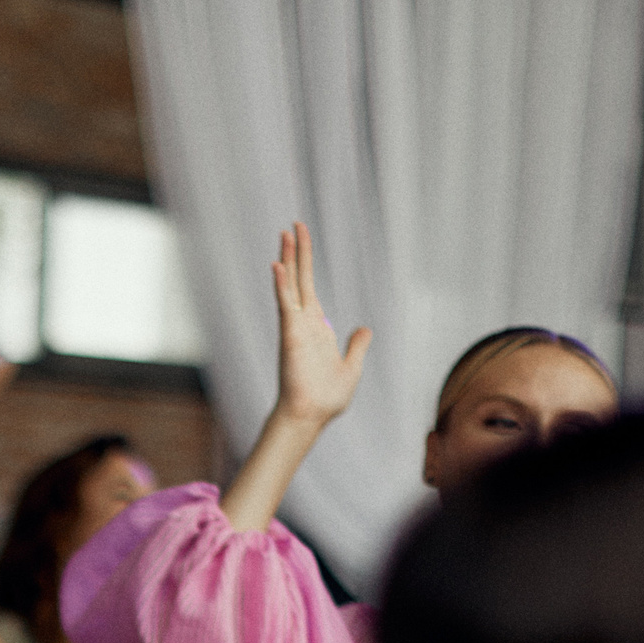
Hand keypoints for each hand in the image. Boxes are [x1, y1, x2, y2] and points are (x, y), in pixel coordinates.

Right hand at [269, 222, 371, 429]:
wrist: (312, 416)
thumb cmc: (327, 398)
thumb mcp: (352, 367)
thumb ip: (357, 346)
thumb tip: (365, 329)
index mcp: (316, 327)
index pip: (309, 288)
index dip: (305, 264)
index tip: (302, 242)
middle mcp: (303, 322)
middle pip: (299, 279)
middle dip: (297, 252)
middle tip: (293, 226)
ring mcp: (295, 327)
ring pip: (291, 286)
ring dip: (288, 260)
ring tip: (286, 234)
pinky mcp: (291, 335)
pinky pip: (285, 305)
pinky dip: (281, 285)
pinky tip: (277, 265)